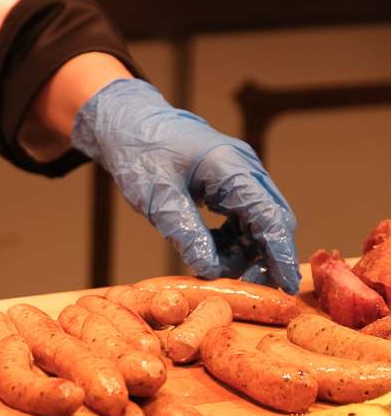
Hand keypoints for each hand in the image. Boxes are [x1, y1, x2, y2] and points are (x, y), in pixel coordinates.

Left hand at [71, 78, 300, 293]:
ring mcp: (238, 177)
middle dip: (265, 259)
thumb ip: (185, 232)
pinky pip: (241, 220)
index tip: (286, 285)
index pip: (271, 217)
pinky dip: (231, 242)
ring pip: (258, 224)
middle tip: (246, 290)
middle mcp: (244, 170)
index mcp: (232, 167)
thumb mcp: (157, 197)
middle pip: (273, 222)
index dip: (281, 253)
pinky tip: (210, 253)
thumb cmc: (140, 153)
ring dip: (245, 253)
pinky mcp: (227, 185)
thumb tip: (211, 270)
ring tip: (218, 273)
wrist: (128, 125)